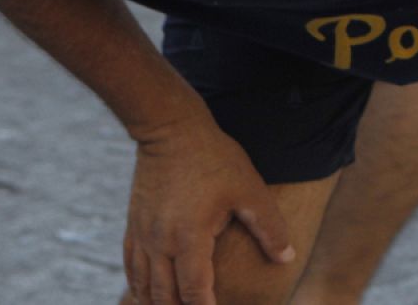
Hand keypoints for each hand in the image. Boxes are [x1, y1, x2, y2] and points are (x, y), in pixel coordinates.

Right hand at [123, 120, 295, 303]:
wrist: (170, 130)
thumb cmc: (214, 158)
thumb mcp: (249, 190)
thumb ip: (269, 227)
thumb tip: (287, 257)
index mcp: (189, 237)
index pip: (195, 292)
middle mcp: (160, 242)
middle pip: (166, 296)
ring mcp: (142, 235)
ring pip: (144, 287)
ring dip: (160, 304)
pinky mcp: (133, 226)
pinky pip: (131, 268)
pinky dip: (141, 288)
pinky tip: (151, 295)